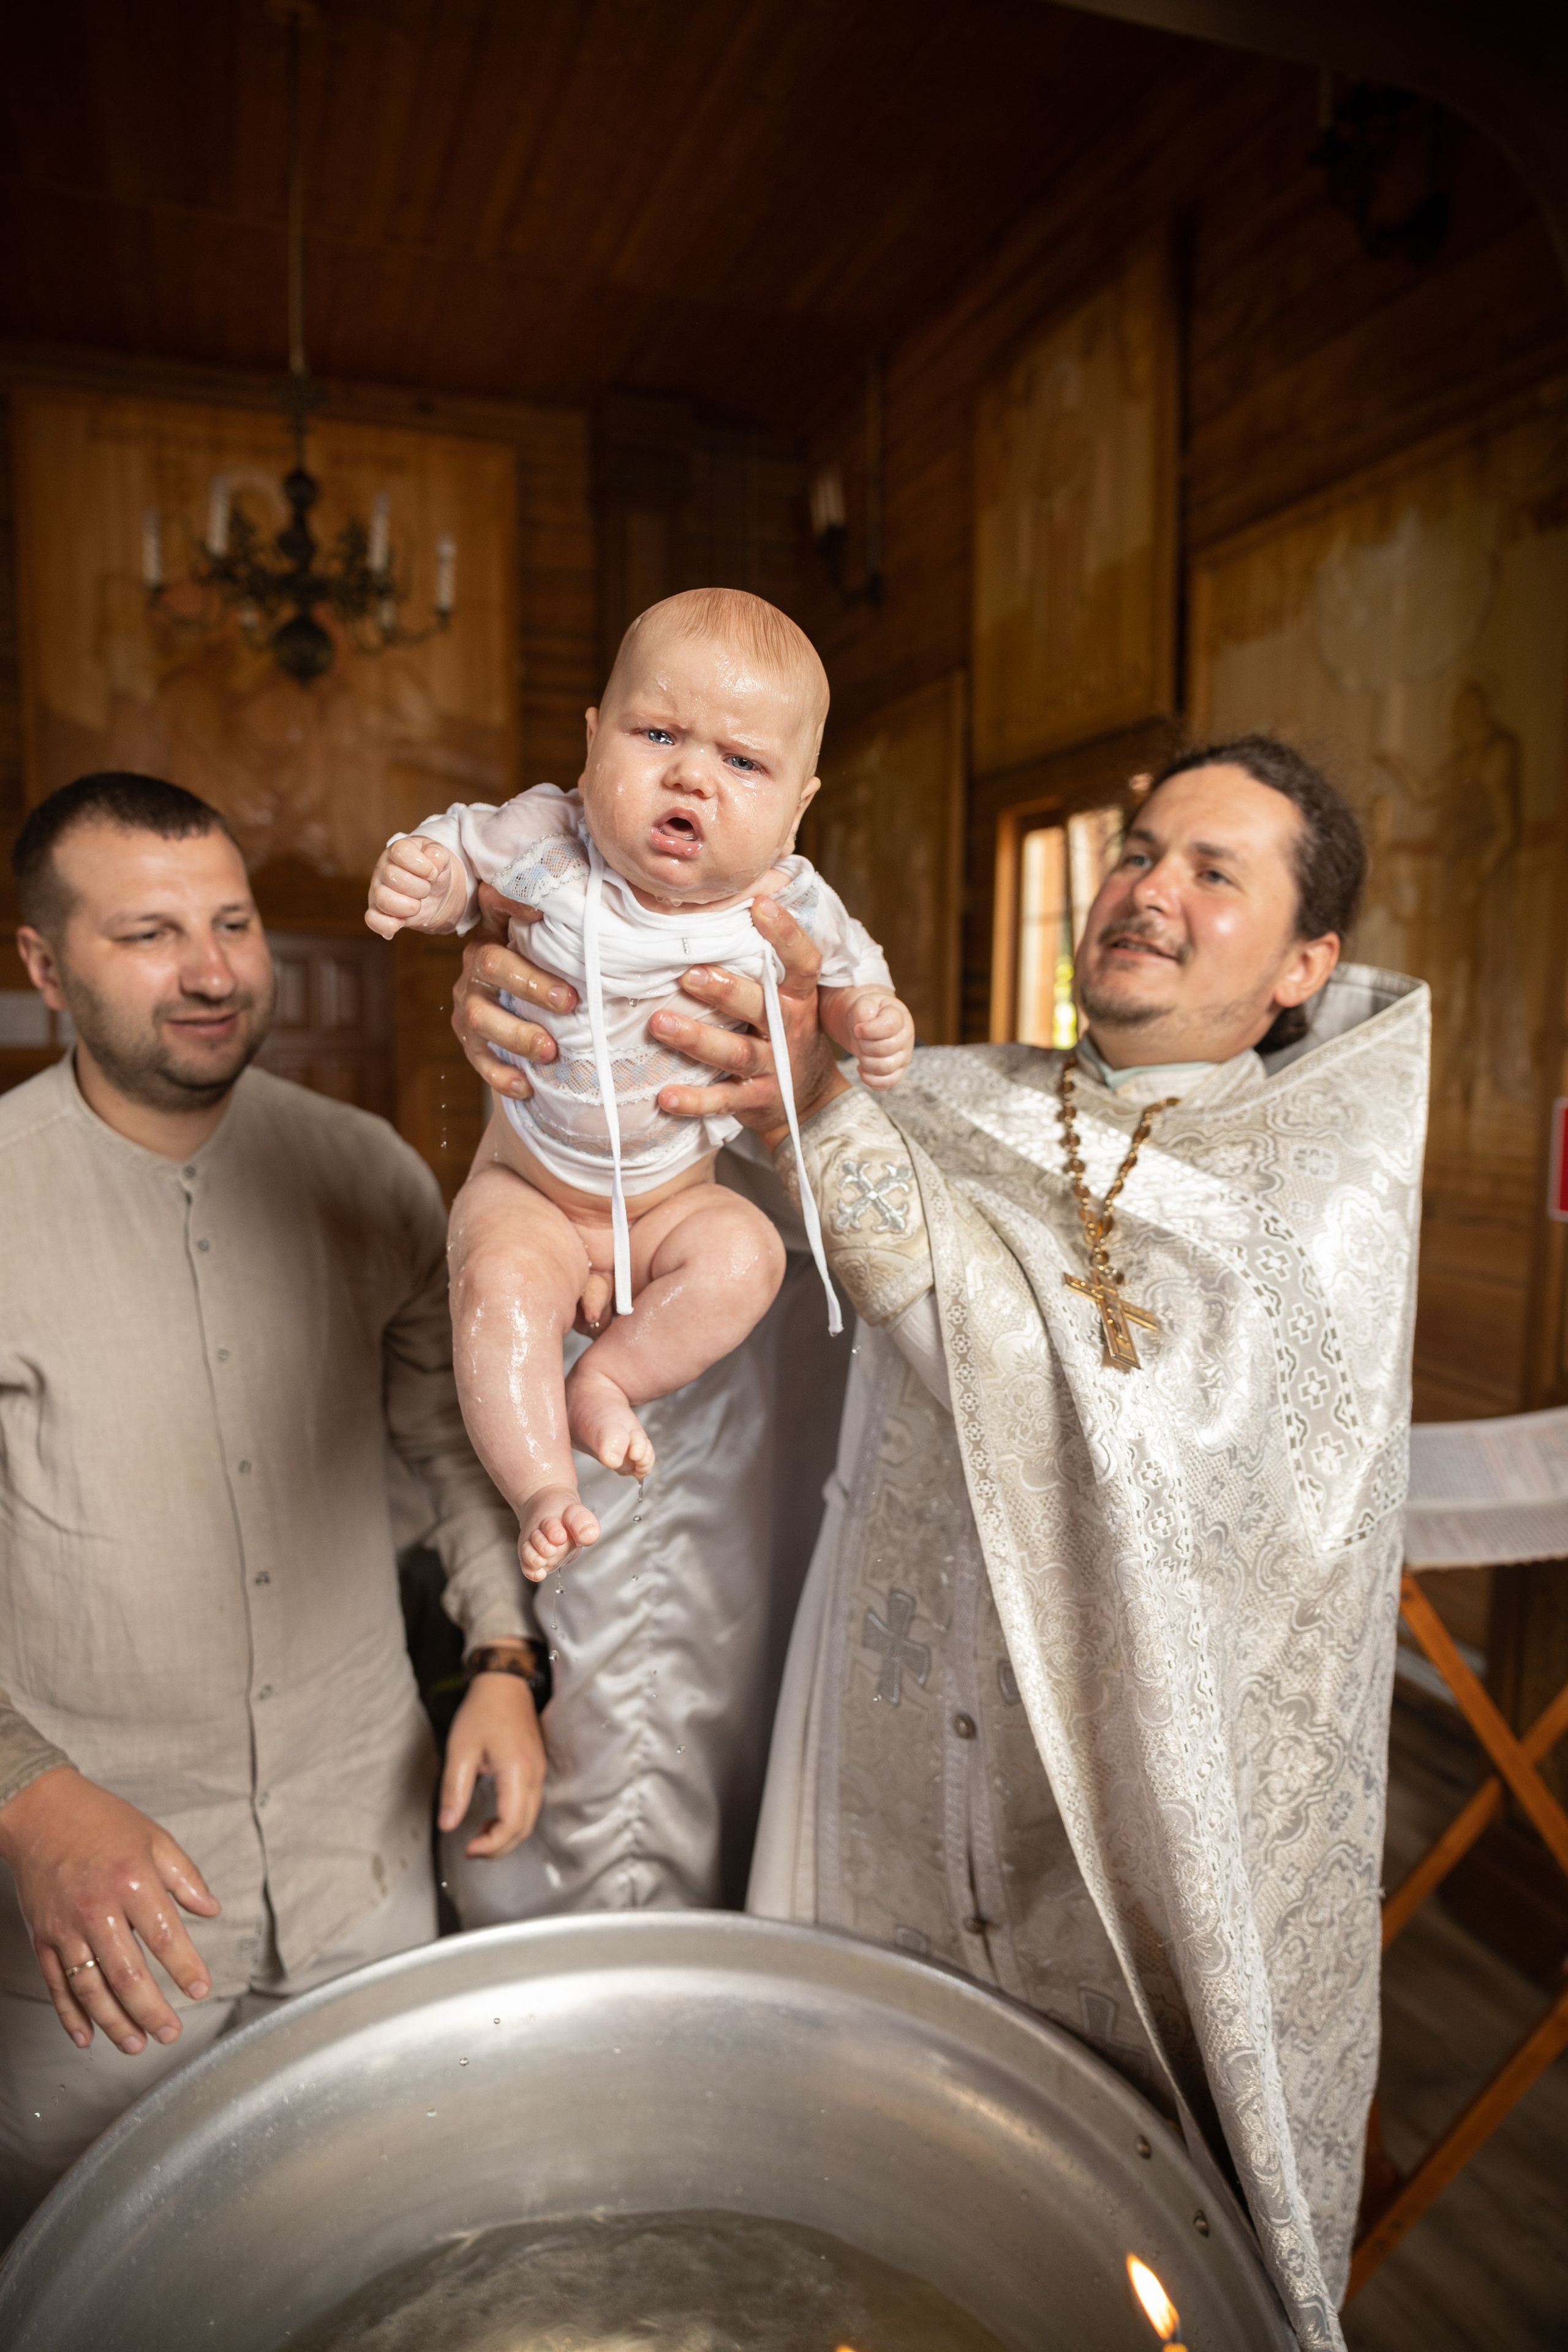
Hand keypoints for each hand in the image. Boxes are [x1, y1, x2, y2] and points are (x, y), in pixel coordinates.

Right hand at [0, 1766, 220, 2053]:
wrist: (41, 1813)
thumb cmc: (102, 1822)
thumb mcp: (154, 1839)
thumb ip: (185, 1877)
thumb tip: (211, 1909)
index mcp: (132, 1882)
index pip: (164, 1936)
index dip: (184, 1968)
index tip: (200, 1989)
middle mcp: (97, 1909)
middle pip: (127, 1974)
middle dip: (151, 2010)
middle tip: (170, 2033)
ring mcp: (66, 1928)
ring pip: (91, 1988)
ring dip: (115, 2023)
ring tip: (137, 2044)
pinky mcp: (43, 1939)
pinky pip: (57, 1985)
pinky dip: (71, 2015)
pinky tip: (86, 2036)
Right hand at [366, 836, 453, 939]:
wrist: (434, 891)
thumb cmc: (433, 869)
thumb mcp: (440, 857)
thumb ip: (437, 855)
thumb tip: (432, 863)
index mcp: (397, 851)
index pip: (401, 852)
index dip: (421, 866)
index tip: (433, 873)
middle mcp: (383, 869)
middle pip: (394, 877)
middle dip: (420, 888)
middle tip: (426, 889)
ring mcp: (377, 891)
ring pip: (384, 899)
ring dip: (409, 906)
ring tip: (417, 904)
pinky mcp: (377, 911)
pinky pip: (373, 920)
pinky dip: (387, 925)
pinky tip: (401, 923)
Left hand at [438, 1658, 546, 1858]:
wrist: (505, 1683)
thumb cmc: (481, 1712)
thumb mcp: (460, 1750)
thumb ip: (454, 1790)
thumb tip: (448, 1826)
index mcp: (517, 1772)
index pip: (512, 1824)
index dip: (491, 1845)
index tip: (467, 1849)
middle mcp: (535, 1776)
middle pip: (525, 1828)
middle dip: (499, 1847)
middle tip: (471, 1850)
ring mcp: (539, 1773)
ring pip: (530, 1819)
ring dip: (506, 1835)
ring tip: (478, 1835)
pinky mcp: (537, 1769)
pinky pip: (530, 1806)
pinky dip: (513, 1821)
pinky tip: (491, 1818)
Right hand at [450, 884, 575, 1103]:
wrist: (530, 1019)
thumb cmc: (557, 975)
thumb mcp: (563, 948)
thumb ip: (579, 933)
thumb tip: (634, 916)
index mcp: (500, 930)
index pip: (494, 903)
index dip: (510, 902)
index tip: (539, 911)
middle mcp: (479, 962)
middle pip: (491, 964)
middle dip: (531, 984)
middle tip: (569, 1002)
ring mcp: (470, 1001)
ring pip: (480, 1016)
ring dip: (517, 1034)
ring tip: (550, 1051)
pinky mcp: (469, 1040)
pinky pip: (478, 1058)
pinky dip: (501, 1074)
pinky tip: (527, 1085)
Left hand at [649, 897, 848, 1148]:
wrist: (810, 1101)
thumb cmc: (786, 1032)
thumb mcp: (790, 995)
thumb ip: (769, 958)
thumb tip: (750, 891)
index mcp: (799, 997)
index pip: (802, 961)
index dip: (787, 933)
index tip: (761, 905)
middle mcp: (789, 1030)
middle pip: (759, 1007)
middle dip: (725, 990)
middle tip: (688, 974)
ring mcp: (772, 1068)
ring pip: (735, 1053)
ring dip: (697, 1040)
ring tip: (659, 1024)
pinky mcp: (754, 1102)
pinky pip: (722, 1102)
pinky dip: (694, 1102)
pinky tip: (665, 1097)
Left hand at [847, 989, 915, 1090]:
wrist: (868, 1023)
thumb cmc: (868, 1012)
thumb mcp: (864, 1003)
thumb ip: (863, 1010)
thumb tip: (861, 1029)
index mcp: (900, 1017)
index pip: (889, 1027)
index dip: (869, 1030)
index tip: (857, 1029)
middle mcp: (906, 1038)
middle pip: (884, 1049)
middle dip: (863, 1045)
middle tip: (859, 1040)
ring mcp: (904, 1056)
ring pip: (885, 1068)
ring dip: (865, 1062)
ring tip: (860, 1052)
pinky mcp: (897, 1071)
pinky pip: (887, 1083)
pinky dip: (870, 1080)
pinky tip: (861, 1068)